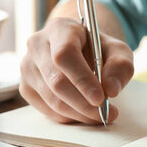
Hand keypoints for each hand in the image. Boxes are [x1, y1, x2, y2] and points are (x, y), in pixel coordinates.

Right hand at [19, 17, 133, 123]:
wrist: (80, 50)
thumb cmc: (99, 49)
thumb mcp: (118, 51)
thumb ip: (120, 66)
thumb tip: (111, 89)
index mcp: (60, 29)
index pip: (65, 55)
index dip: (82, 80)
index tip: (101, 99)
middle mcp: (37, 45)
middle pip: (57, 82)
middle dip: (84, 104)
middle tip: (107, 114)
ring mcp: (27, 67)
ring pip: (52, 100)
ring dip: (79, 114)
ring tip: (100, 116)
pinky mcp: (26, 87)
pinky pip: (47, 110)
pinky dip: (69, 117)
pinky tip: (84, 114)